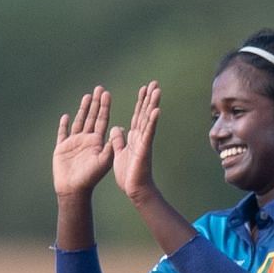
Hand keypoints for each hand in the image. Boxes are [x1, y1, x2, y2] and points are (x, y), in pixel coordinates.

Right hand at [53, 88, 115, 198]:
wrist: (74, 190)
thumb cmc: (90, 178)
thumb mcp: (104, 161)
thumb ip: (112, 145)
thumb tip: (121, 128)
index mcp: (97, 141)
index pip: (102, 120)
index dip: (105, 107)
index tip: (107, 94)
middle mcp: (87, 140)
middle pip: (92, 117)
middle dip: (96, 103)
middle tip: (99, 88)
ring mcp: (74, 143)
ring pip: (79, 121)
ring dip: (83, 109)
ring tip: (87, 96)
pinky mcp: (62, 148)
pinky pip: (62, 133)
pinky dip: (63, 125)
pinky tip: (65, 116)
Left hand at [110, 80, 161, 203]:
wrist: (134, 189)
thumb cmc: (129, 174)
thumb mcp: (118, 153)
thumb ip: (118, 140)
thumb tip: (116, 128)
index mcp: (134, 138)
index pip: (137, 116)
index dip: (140, 102)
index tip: (144, 89)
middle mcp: (141, 137)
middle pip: (145, 113)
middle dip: (149, 98)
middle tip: (154, 83)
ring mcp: (144, 142)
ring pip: (148, 120)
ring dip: (153, 104)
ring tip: (157, 90)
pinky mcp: (144, 149)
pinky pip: (148, 134)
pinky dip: (152, 122)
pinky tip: (155, 111)